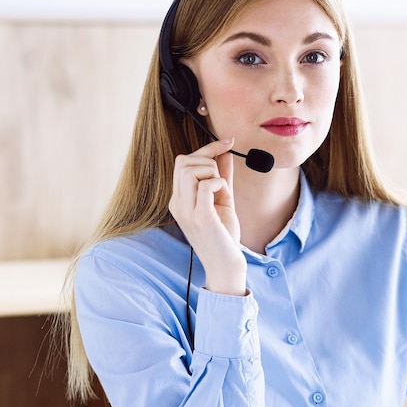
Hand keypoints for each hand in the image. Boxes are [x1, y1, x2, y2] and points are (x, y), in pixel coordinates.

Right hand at [169, 140, 246, 295]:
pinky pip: (206, 185)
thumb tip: (225, 152)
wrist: (226, 264)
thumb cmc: (224, 235)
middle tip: (222, 176)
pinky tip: (224, 196)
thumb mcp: (223, 201)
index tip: (228, 142)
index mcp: (179, 199)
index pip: (183, 162)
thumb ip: (222, 177)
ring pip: (190, 170)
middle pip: (183, 161)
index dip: (206, 149)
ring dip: (212, 171)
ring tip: (222, 189)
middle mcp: (178, 204)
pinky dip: (219, 183)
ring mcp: (186, 211)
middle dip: (207, 159)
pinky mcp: (200, 217)